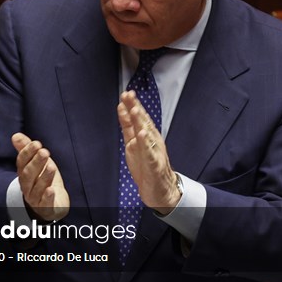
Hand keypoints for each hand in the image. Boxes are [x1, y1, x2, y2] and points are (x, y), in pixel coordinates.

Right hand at [12, 133, 69, 220]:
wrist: (49, 206)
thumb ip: (26, 149)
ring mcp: (35, 198)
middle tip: (44, 152)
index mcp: (24, 173)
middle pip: (28, 174)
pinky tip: (51, 190)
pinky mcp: (46, 208)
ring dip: (44, 177)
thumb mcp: (37, 163)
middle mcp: (27, 186)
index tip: (36, 144)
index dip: (27, 153)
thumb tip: (15, 135)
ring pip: (37, 188)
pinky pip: (45, 203)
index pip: (22, 162)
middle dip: (36, 163)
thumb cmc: (42, 181)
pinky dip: (47, 197)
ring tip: (51, 167)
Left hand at [117, 91, 180, 214]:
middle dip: (136, 108)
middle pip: (143, 122)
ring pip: (147, 133)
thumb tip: (122, 108)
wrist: (159, 188)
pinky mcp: (153, 163)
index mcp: (146, 135)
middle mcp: (152, 140)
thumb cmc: (146, 165)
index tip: (126, 94)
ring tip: (135, 109)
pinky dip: (146, 142)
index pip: (138, 118)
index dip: (132, 106)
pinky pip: (149, 151)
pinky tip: (142, 133)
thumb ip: (128, 126)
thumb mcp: (133, 142)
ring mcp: (154, 151)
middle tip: (129, 95)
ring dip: (141, 121)